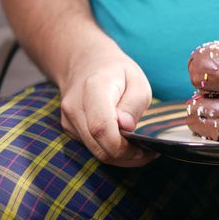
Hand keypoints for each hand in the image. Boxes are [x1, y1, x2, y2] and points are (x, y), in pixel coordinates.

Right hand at [59, 42, 156, 166]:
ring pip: (95, 152)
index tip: (143, 148)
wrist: (86, 62)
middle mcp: (75, 106)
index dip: (122, 146)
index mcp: (94, 89)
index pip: (101, 127)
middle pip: (98, 146)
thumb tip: (126, 128)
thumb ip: (133, 104)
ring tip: (141, 150)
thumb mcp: (137, 80)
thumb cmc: (117, 71)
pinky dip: (110, 150)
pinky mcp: (69, 128)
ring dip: (120, 157)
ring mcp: (69, 119)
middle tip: (150, 153)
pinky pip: (92, 147)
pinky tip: (126, 144)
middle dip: (126, 157)